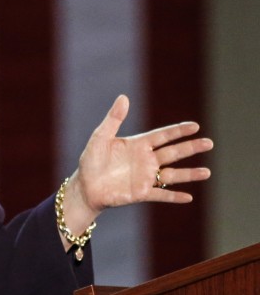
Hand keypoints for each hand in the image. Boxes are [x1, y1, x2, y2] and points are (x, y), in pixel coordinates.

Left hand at [68, 95, 212, 218]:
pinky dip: (174, 196)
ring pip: (172, 175)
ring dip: (189, 174)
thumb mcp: (101, 136)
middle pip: (173, 153)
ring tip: (206, 172)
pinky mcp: (141, 193)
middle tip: (209, 143)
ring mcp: (146, 177)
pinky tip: (188, 197)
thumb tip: (124, 97)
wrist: (86, 185)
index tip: (195, 126)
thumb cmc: (92, 159)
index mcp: (138, 145)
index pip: (162, 136)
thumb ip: (114, 118)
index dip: (178, 131)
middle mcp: (146, 160)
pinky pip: (161, 195)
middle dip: (190, 148)